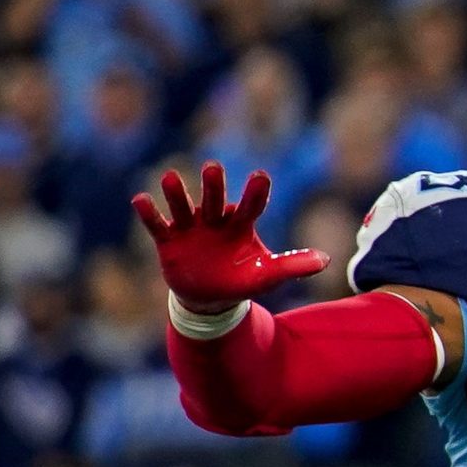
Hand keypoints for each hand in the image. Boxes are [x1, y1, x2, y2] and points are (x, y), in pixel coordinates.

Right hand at [131, 162, 325, 313]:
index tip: (261, 176)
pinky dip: (149, 214)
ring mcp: (190, 228)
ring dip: (176, 194)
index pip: (250, 206)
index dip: (255, 192)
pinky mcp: (169, 240)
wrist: (212, 299)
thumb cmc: (242, 280)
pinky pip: (157, 225)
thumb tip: (327, 260)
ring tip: (169, 177)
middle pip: (214, 200)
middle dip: (212, 186)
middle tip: (212, 168)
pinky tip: (140, 200)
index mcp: (240, 225)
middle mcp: (214, 220)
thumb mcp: (268, 275)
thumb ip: (293, 265)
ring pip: (183, 207)